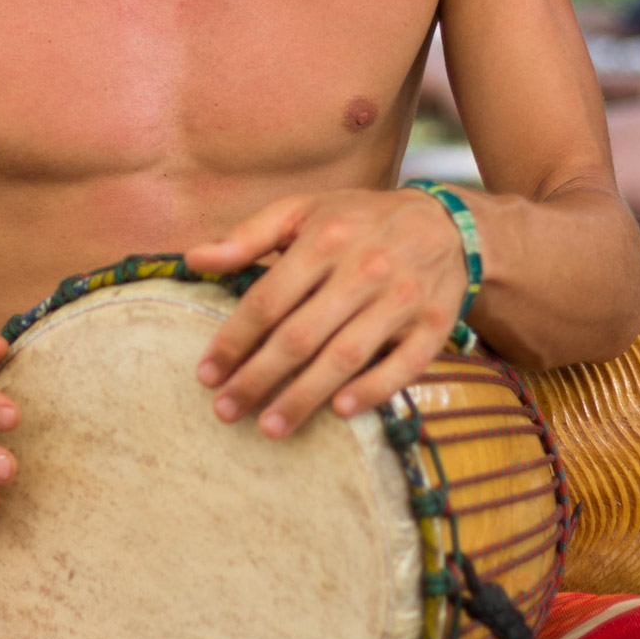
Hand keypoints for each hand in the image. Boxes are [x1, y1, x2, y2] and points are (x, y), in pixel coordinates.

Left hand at [185, 189, 468, 438]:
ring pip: (346, 355)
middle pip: (301, 335)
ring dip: (304, 396)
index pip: (268, 299)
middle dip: (258, 378)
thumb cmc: (358, 220)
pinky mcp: (435, 324)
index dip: (233, 340)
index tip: (207, 374)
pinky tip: (340, 411)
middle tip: (225, 410)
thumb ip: (247, 236)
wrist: (445, 223)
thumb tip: (194, 259)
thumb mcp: (302, 211)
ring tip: (269, 427)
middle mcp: (364, 269)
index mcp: (325, 239)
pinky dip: (373, 390)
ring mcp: (402, 299)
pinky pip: (404, 365)